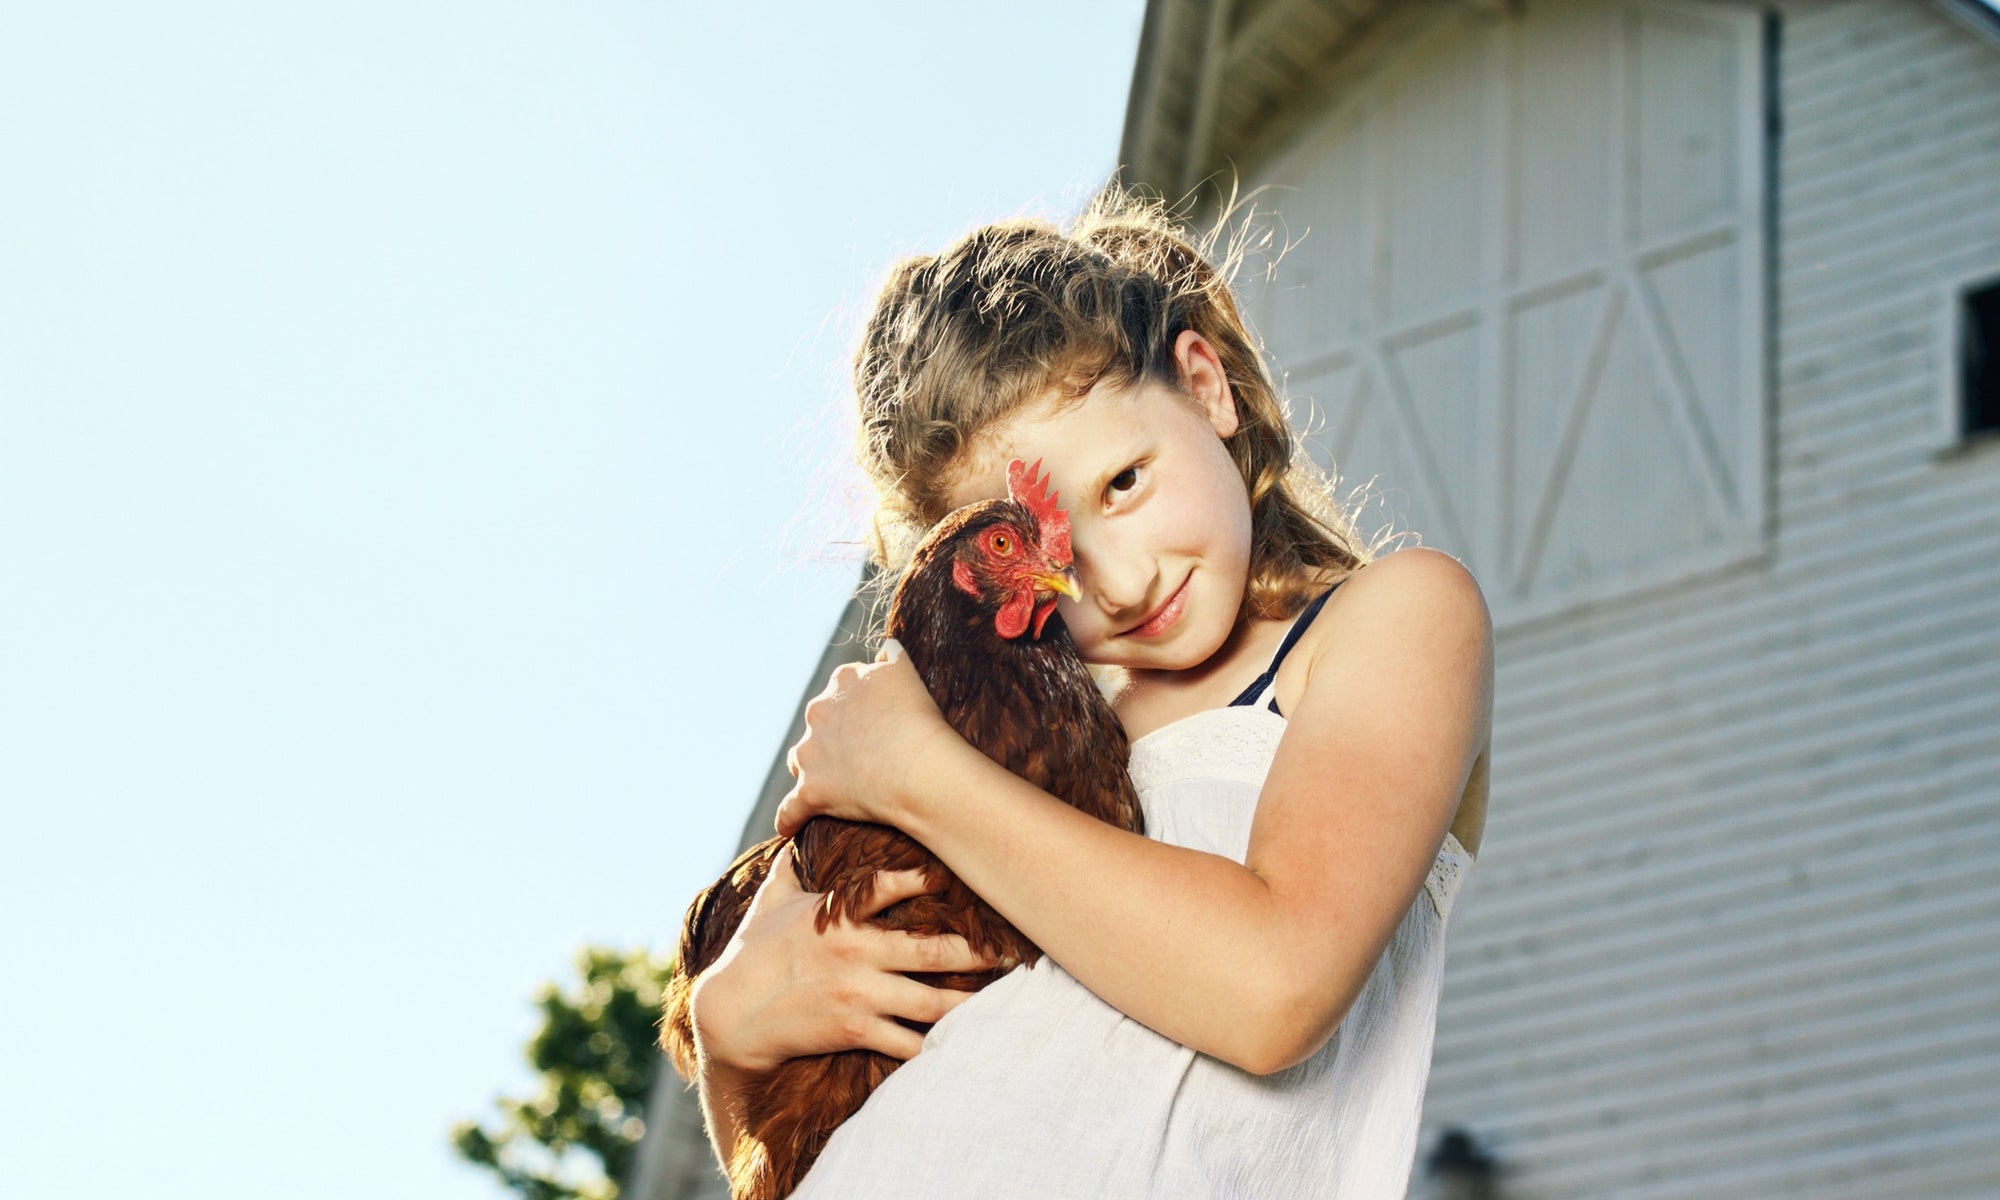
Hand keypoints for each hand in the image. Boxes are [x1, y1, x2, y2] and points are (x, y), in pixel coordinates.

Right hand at [689, 844, 994, 1071]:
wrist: (730, 1014)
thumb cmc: (751, 952)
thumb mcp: (770, 901)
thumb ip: (790, 869)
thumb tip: (792, 832)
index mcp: (840, 917)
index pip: (893, 887)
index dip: (931, 879)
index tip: (965, 873)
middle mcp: (858, 953)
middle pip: (933, 951)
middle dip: (976, 951)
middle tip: (1011, 949)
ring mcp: (860, 995)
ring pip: (931, 1001)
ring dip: (969, 1002)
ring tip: (999, 1001)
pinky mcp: (856, 1030)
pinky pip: (906, 1043)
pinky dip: (934, 1047)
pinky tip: (960, 1046)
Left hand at [775, 639, 953, 837]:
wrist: (918, 767)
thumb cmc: (918, 720)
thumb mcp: (907, 672)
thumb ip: (892, 656)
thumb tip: (885, 647)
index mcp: (842, 682)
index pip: (843, 689)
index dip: (860, 706)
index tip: (876, 721)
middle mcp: (819, 712)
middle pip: (819, 725)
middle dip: (833, 736)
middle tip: (864, 754)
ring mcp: (812, 753)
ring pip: (802, 761)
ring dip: (813, 770)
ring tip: (834, 785)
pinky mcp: (811, 792)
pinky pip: (791, 809)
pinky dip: (790, 819)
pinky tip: (789, 827)